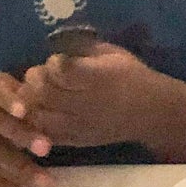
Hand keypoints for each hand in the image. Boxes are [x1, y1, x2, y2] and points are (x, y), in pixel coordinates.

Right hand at [0, 71, 53, 186]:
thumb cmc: (7, 100)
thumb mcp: (17, 88)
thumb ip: (33, 94)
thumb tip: (63, 87)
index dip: (10, 100)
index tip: (24, 110)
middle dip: (20, 137)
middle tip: (47, 148)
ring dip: (15, 167)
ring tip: (44, 181)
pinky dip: (0, 186)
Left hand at [17, 43, 154, 148]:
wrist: (152, 113)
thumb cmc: (132, 76)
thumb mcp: (112, 53)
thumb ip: (83, 49)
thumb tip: (55, 45)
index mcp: (98, 78)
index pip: (61, 70)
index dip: (53, 63)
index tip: (58, 60)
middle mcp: (87, 103)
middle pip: (45, 93)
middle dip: (36, 81)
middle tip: (40, 76)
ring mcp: (81, 125)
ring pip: (40, 116)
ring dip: (33, 103)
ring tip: (37, 94)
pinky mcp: (77, 140)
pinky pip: (47, 134)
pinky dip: (37, 123)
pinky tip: (41, 112)